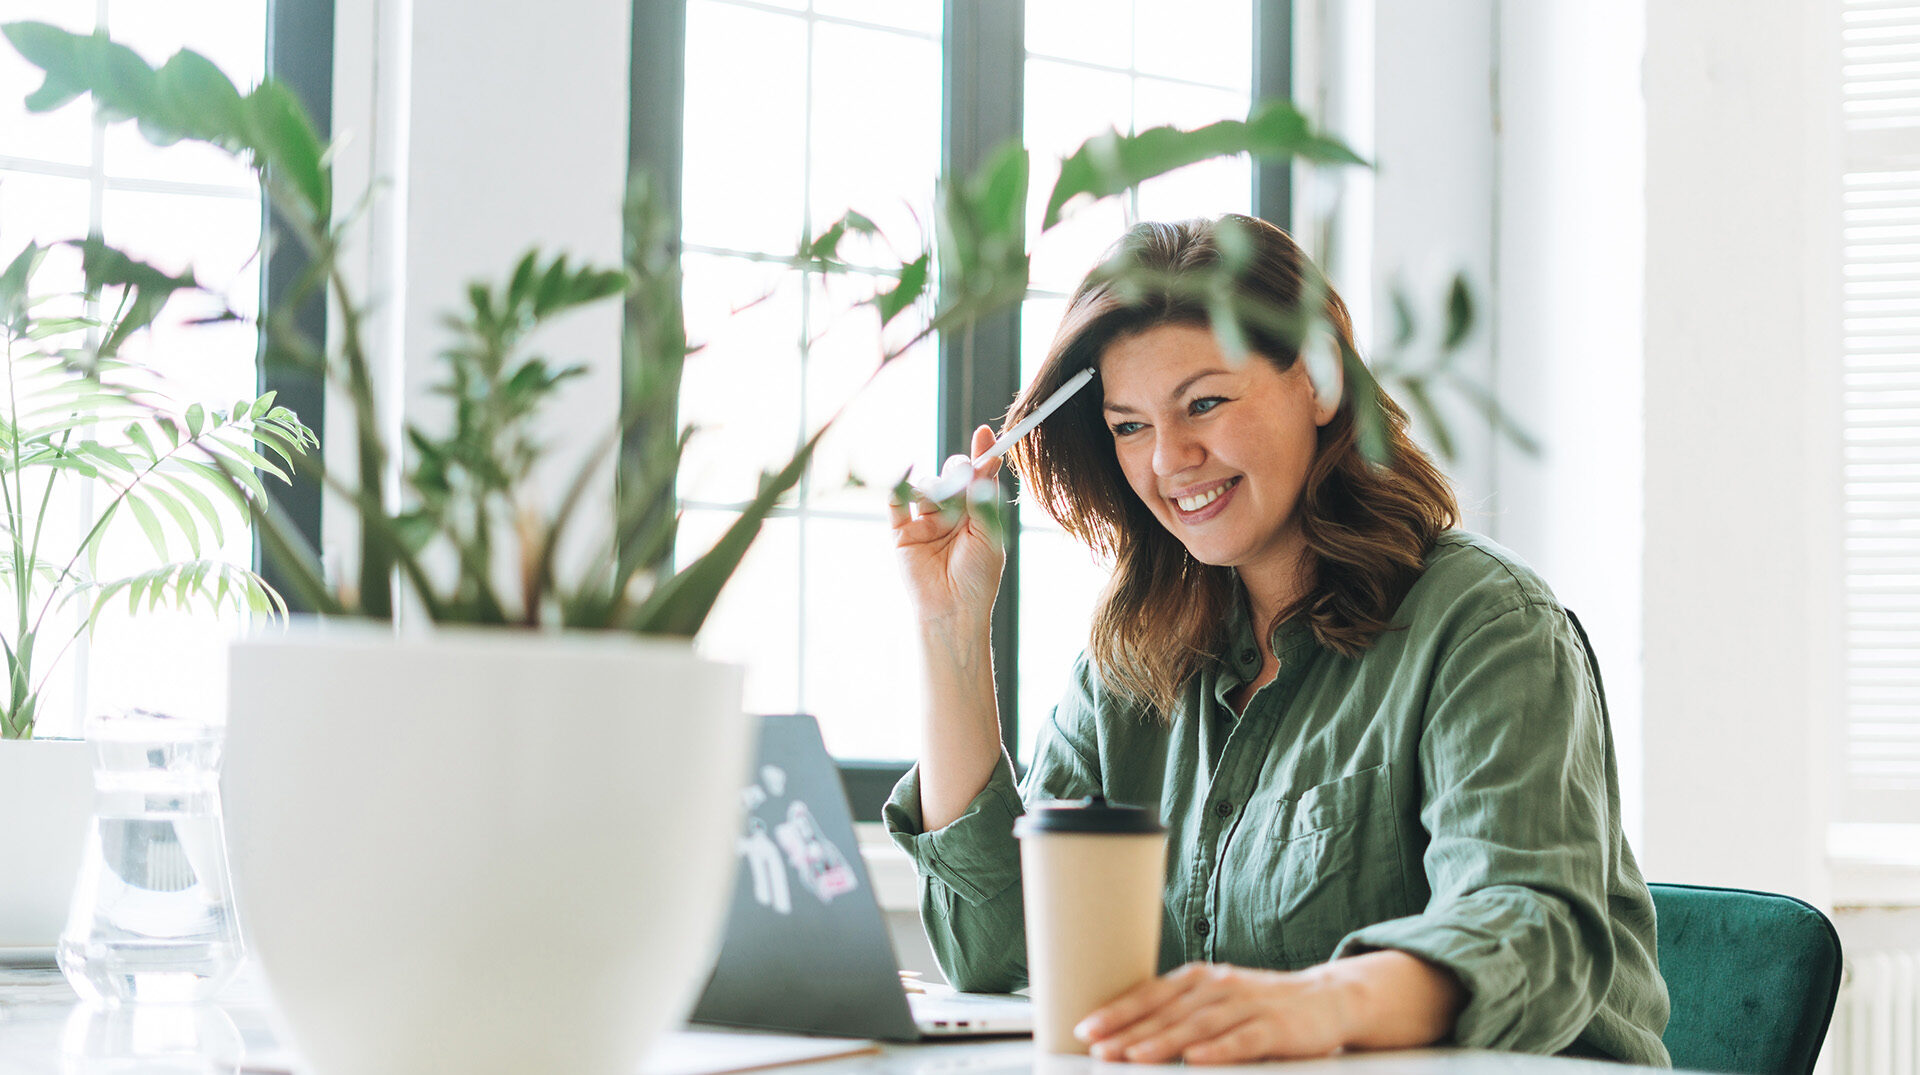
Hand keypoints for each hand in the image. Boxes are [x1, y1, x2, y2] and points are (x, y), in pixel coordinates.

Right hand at [889, 424, 1004, 624]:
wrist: (953, 611)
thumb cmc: (977, 577)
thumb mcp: (988, 533)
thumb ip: (984, 496)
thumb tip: (988, 460)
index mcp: (976, 514)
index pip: (978, 478)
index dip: (982, 455)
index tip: (987, 435)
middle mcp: (951, 515)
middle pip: (951, 476)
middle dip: (957, 472)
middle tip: (963, 478)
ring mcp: (925, 522)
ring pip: (927, 487)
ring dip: (936, 489)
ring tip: (943, 507)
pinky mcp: (902, 533)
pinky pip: (896, 503)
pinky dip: (899, 486)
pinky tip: (907, 476)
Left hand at [1074, 962, 1351, 1064]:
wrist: (1328, 998)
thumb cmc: (1261, 1004)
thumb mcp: (1216, 1000)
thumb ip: (1180, 1012)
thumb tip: (1130, 1035)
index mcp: (1199, 979)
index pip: (1150, 994)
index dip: (1118, 1010)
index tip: (1086, 1027)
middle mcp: (1218, 987)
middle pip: (1167, 1011)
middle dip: (1129, 1030)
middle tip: (1098, 1047)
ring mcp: (1248, 1005)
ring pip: (1199, 1025)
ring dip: (1164, 1041)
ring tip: (1134, 1056)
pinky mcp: (1276, 1027)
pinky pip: (1243, 1040)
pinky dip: (1219, 1050)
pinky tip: (1197, 1060)